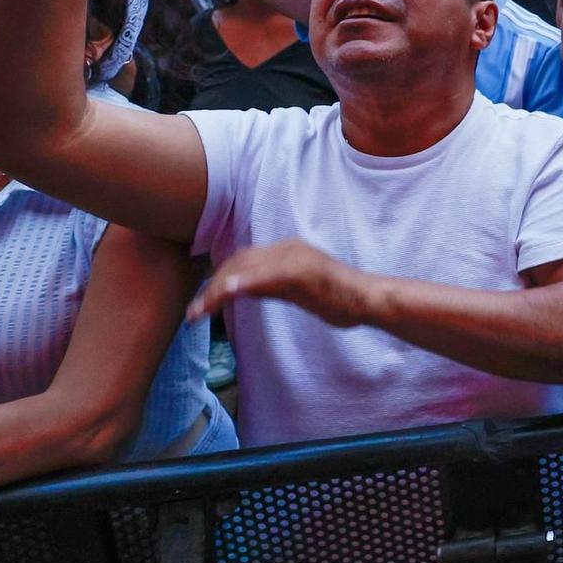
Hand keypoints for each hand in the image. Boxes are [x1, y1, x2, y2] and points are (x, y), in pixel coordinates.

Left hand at [186, 238, 372, 327]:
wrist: (369, 299)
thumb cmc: (338, 299)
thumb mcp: (296, 291)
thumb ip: (270, 287)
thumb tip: (242, 289)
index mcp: (286, 251)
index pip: (241, 261)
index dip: (217, 281)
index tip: (201, 304)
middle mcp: (287, 248)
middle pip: (237, 263)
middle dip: (210, 288)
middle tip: (193, 314)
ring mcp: (295, 258)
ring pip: (245, 268)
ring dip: (217, 290)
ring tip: (200, 311)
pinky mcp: (303, 271)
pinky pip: (265, 277)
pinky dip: (242, 284)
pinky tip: (225, 296)